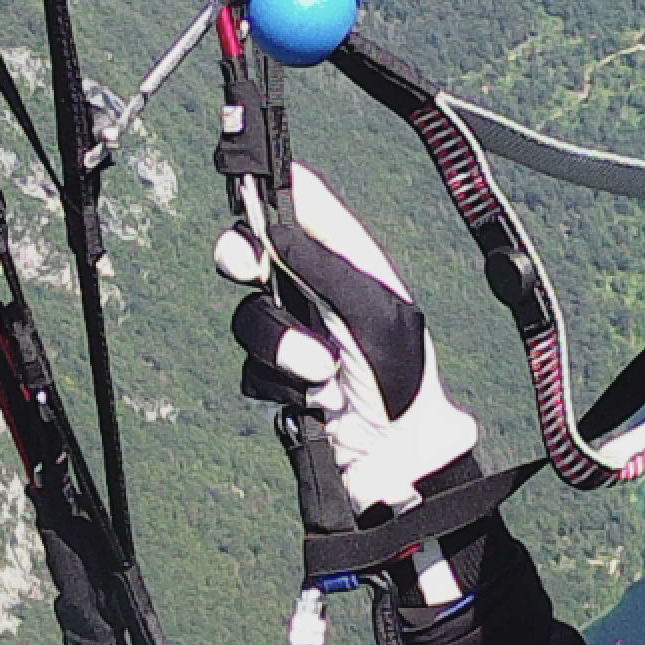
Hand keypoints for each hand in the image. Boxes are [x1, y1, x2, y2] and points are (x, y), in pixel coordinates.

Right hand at [216, 161, 481, 519]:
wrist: (394, 458)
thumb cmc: (402, 381)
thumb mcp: (373, 309)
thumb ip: (323, 263)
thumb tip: (279, 219)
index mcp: (346, 262)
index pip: (300, 208)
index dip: (270, 190)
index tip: (248, 186)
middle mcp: (314, 290)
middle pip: (251, 252)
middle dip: (242, 258)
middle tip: (249, 265)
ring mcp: (292, 333)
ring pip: (247, 316)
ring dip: (282, 346)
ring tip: (325, 371)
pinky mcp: (275, 377)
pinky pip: (250, 368)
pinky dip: (280, 382)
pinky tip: (315, 397)